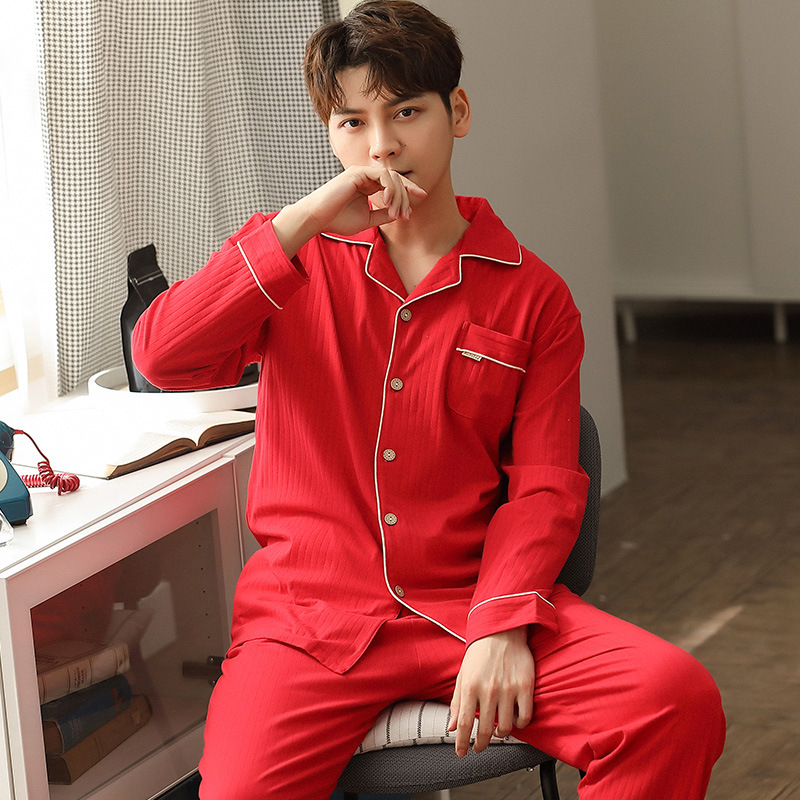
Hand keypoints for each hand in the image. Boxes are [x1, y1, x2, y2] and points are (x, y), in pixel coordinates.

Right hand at [272, 165, 426, 257]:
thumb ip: (384, 215)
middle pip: (396, 179)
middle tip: (406, 215)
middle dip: (406, 196)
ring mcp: (362, 173)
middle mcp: (366, 176)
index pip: (394, 183)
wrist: (318, 218)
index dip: (409, 190)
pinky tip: (389, 201)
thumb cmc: (338, 220)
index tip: (421, 198)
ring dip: (398, 195)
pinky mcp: (357, 172)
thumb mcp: (368, 219)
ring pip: (391, 177)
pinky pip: (382, 175)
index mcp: (368, 185)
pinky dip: (390, 187)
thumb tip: (400, 213)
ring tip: (396, 212)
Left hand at [449, 627, 534, 756]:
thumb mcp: (463, 675)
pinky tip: (514, 721)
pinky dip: (519, 725)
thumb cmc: (480, 653)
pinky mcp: (525, 687)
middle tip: (479, 747)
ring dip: (500, 735)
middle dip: (480, 744)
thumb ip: (457, 702)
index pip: (464, 724)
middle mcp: (488, 690)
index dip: (462, 743)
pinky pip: (524, 717)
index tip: (461, 753)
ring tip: (496, 731)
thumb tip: (452, 727)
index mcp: (470, 686)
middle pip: (484, 730)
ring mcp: (508, 689)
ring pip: (505, 728)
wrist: (501, 631)